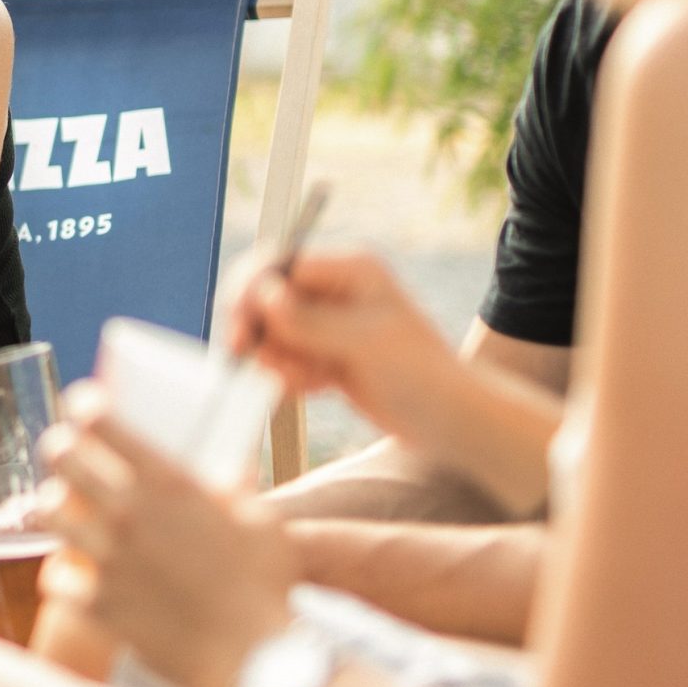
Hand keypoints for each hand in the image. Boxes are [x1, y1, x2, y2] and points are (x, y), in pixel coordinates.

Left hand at [38, 384, 298, 686]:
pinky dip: (60, 576)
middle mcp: (130, 514)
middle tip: (66, 454)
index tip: (84, 407)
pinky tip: (72, 575)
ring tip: (65, 514)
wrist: (255, 661)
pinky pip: (54, 579)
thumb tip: (228, 467)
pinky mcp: (97, 605)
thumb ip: (235, 488)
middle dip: (61, 448)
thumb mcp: (261, 522)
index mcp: (169, 485)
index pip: (104, 422)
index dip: (86, 406)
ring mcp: (108, 559)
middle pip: (63, 458)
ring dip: (54, 509)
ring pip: (47, 513)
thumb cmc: (267, 588)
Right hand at [225, 246, 466, 450]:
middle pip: (267, 300)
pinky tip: (317, 387)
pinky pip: (286, 360)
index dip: (252, 294)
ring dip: (278, 359)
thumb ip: (309, 319)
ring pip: (272, 334)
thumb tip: (262, 296)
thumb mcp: (363, 342)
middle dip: (259, 331)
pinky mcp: (325, 356)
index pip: (280, 267)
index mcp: (349, 271)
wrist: (448, 419)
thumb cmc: (420, 373)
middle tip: (249, 357)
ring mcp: (329, 325)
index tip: (239, 329)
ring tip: (307, 378)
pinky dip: (291, 376)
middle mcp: (335, 292)